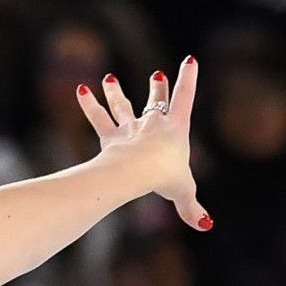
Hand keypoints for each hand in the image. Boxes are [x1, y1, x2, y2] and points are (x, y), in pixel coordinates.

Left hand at [75, 55, 207, 230]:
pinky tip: (80, 90)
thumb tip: (205, 225)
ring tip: (108, 79)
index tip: (190, 60)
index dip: (188, 79)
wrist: (137, 170)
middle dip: (157, 88)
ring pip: (122, 107)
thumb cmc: (164, 177)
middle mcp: (153, 124)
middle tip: (155, 75)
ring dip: (115, 93)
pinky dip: (89, 105)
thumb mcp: (184, 192)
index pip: (185, 98)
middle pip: (156, 102)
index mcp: (176, 130)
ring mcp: (131, 129)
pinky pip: (98, 118)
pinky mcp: (111, 138)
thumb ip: (191, 208)